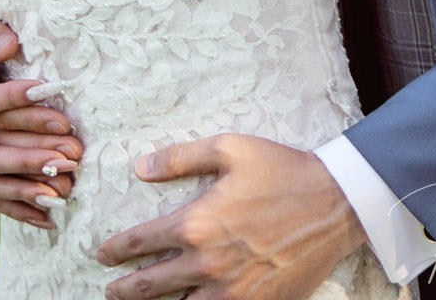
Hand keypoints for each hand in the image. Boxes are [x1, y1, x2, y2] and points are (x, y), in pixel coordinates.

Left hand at [96, 134, 363, 299]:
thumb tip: (141, 168)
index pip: (141, 242)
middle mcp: (206, 265)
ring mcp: (231, 292)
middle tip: (110, 291)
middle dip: (124, 290)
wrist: (334, 204)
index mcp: (196, 223)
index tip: (101, 253)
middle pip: (150, 286)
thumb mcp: (230, 149)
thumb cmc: (281, 171)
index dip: (116, 250)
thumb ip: (181, 157)